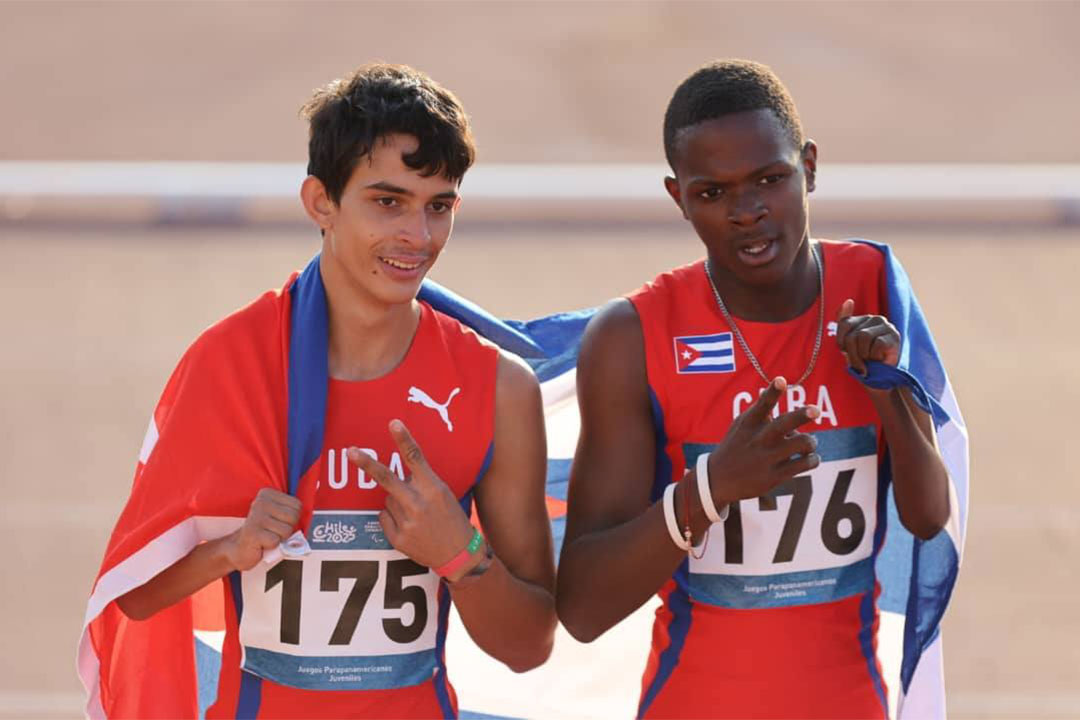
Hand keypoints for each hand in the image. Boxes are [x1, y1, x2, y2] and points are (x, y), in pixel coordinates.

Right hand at [223, 488, 301, 571]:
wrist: (238, 549)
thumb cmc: (263, 532)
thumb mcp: (277, 516)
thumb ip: (292, 509)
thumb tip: (317, 493)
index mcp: (268, 493)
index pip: (297, 505)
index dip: (292, 519)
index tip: (278, 521)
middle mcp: (261, 501)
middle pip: (294, 517)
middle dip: (287, 529)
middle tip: (273, 531)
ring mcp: (256, 516)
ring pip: (286, 531)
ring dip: (279, 539)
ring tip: (267, 537)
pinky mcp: (253, 532)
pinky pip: (276, 541)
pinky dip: (271, 546)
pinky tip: (261, 543)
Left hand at [348, 420, 474, 571]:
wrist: (458, 555)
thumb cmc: (452, 519)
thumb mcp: (445, 494)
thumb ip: (423, 482)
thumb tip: (400, 471)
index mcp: (433, 488)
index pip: (416, 458)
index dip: (404, 439)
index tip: (393, 423)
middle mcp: (419, 504)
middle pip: (387, 478)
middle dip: (367, 463)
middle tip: (351, 451)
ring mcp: (407, 522)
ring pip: (387, 499)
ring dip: (396, 502)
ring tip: (415, 514)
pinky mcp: (398, 538)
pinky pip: (383, 517)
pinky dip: (392, 519)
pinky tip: (410, 526)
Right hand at [707, 377, 820, 506]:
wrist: (718, 479)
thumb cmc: (736, 446)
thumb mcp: (741, 425)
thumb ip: (762, 413)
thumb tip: (795, 410)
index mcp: (749, 423)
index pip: (762, 404)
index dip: (772, 392)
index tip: (781, 380)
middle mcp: (758, 439)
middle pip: (783, 424)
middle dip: (801, 415)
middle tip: (815, 410)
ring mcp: (766, 458)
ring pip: (801, 443)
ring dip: (811, 442)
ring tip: (810, 444)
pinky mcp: (774, 476)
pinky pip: (803, 464)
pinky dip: (813, 459)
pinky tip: (810, 458)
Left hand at [835, 298, 899, 374]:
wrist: (880, 381)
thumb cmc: (864, 363)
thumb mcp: (848, 345)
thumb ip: (844, 321)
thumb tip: (848, 301)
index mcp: (862, 319)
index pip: (844, 323)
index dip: (841, 341)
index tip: (846, 351)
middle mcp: (875, 319)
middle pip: (852, 333)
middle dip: (852, 353)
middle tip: (860, 362)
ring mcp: (886, 326)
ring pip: (863, 337)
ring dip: (863, 356)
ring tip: (870, 361)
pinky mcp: (894, 336)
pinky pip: (876, 344)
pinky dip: (875, 356)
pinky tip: (880, 359)